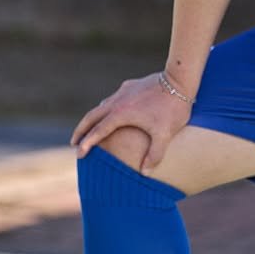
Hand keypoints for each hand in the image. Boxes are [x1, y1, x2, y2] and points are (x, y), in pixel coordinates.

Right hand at [71, 73, 191, 171]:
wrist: (179, 80)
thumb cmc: (173, 109)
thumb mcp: (165, 135)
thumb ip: (154, 155)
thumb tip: (145, 173)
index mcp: (121, 114)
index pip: (98, 132)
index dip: (87, 144)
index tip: (79, 154)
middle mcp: (117, 102)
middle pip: (91, 116)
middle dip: (81, 130)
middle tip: (74, 142)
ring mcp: (123, 92)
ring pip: (102, 106)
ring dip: (93, 118)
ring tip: (91, 129)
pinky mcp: (130, 85)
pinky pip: (114, 99)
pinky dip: (107, 108)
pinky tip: (114, 111)